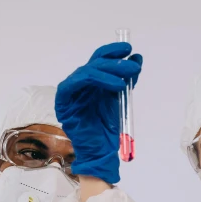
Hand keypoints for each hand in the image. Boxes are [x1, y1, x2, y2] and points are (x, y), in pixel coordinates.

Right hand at [55, 42, 142, 184]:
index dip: (113, 52)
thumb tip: (137, 57)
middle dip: (116, 62)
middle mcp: (79, 84)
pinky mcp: (64, 100)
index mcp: (90, 82)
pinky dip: (98, 79)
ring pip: (88, 70)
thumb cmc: (107, 129)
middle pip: (95, 63)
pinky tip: (117, 86)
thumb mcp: (121, 98)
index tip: (129, 49)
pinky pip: (78, 81)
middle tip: (135, 66)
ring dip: (110, 70)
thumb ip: (127, 79)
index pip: (99, 60)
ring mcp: (70, 91)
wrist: (100, 152)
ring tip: (127, 78)